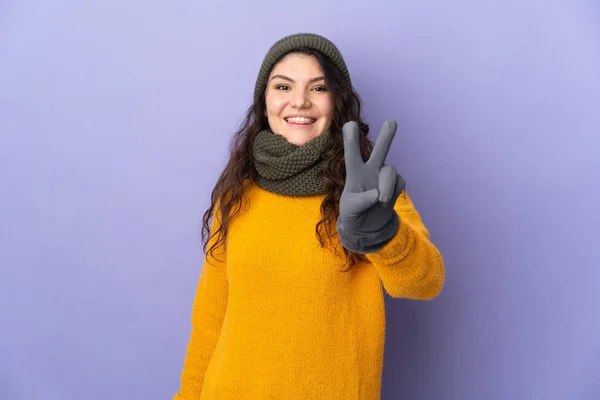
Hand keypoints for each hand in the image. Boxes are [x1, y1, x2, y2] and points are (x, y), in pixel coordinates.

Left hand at [336, 120, 404, 251]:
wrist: (368, 227)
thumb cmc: (353, 214)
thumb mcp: (350, 210)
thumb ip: (361, 201)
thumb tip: (377, 194)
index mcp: (354, 173)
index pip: (352, 155)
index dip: (351, 140)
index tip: (350, 124)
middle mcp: (370, 170)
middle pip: (380, 151)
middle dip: (386, 137)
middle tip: (392, 122)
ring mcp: (384, 177)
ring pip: (391, 170)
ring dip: (386, 184)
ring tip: (381, 199)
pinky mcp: (395, 185)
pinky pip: (399, 183)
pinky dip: (393, 192)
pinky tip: (385, 201)